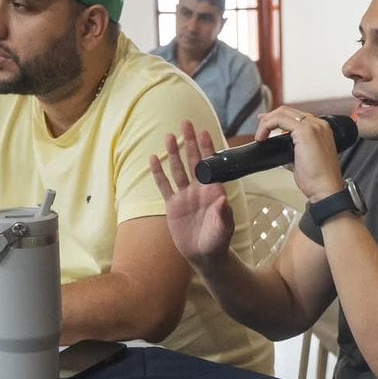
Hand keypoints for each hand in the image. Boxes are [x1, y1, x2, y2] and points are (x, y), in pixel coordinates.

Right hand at [149, 120, 235, 265]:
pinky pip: (164, 186)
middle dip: (190, 142)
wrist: (205, 255)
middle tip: (186, 123)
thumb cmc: (219, 241)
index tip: (204, 131)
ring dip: (173, 153)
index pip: (210, 165)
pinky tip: (153, 159)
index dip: (207, 148)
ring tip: (169, 135)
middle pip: (193, 161)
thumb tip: (222, 199)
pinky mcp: (172, 205)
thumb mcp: (224, 228)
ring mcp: (184, 196)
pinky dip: (158, 173)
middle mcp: (198, 190)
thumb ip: (223, 214)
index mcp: (213, 191)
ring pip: (177, 169)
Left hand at [255, 107, 344, 203]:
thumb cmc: (318, 179)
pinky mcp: (305, 131)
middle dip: (270, 117)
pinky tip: (262, 138)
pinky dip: (267, 126)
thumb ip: (293, 150)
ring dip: (267, 123)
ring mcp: (313, 126)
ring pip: (282, 113)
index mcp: (321, 130)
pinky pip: (279, 120)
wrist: (325, 188)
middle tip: (260, 127)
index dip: (278, 119)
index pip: (296, 117)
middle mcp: (319, 124)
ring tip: (260, 136)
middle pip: (288, 111)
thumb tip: (280, 149)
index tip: (266, 125)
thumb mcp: (302, 160)